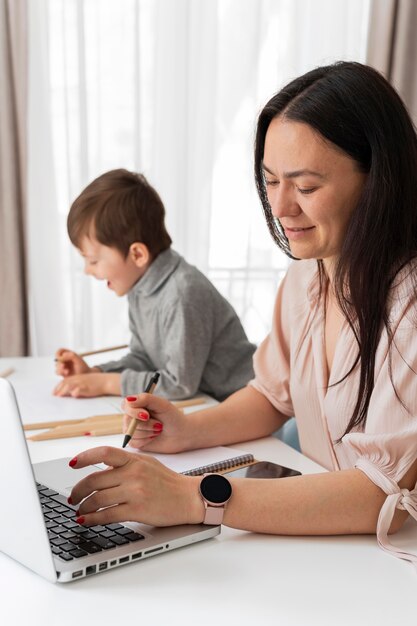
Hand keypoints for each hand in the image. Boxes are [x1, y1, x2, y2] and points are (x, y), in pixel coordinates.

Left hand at [53, 372, 120, 396]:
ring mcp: (83, 383)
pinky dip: (76, 391)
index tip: (54, 392)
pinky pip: (80, 389)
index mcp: (78, 377)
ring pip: (70, 385)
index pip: (65, 380)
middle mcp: (79, 379)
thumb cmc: (96, 383)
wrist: (106, 381)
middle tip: (55, 395)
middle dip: (58, 389)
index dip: (58, 386)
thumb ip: (77, 386)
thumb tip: (70, 393)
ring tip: (59, 396)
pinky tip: (73, 394)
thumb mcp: (85, 382)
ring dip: (64, 390)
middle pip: (65, 383)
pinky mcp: (88, 387)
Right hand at [55, 348, 90, 376]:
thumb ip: (70, 356)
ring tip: (66, 372)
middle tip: (64, 366)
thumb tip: (61, 357)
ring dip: (60, 368)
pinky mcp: (62, 373)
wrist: (86, 377)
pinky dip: (60, 372)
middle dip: (60, 363)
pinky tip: (66, 374)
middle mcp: (65, 360)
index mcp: (69, 354)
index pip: (60, 351)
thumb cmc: (83, 367)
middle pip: (57, 359)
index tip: (61, 358)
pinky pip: (57, 372)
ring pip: (56, 366)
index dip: (58, 354)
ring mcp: (63, 366)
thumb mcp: (78, 360)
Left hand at [69, 446, 203, 526]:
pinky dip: (92, 519)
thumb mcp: (147, 464)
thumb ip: (125, 464)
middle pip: (94, 480)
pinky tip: (87, 520)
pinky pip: (107, 514)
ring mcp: (135, 491)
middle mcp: (133, 473)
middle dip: (78, 490)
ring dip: (83, 507)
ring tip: (80, 510)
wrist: (189, 497)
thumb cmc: (168, 482)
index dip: (84, 457)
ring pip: (97, 498)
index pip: (103, 453)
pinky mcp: (137, 510)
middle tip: (73, 497)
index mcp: (134, 459)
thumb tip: (100, 471)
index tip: (72, 464)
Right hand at [122, 393, 191, 452]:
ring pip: (132, 432)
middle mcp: (133, 416)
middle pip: (128, 420)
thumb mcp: (162, 404)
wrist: (181, 433)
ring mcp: (133, 429)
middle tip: (159, 424)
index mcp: (138, 404)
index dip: (134, 411)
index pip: (125, 405)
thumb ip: (146, 399)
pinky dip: (146, 440)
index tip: (147, 415)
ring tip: (158, 430)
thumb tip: (129, 400)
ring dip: (148, 432)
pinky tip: (153, 437)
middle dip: (146, 425)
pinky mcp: (136, 441)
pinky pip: (134, 442)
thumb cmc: (172, 417)